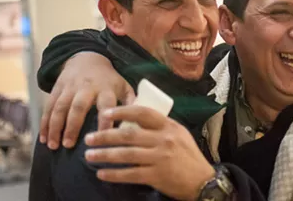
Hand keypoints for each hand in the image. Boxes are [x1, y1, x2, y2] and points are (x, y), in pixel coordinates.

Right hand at [39, 52, 134, 148]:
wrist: (88, 57)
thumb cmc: (109, 78)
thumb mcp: (123, 85)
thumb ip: (130, 102)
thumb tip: (139, 121)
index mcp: (105, 88)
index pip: (106, 105)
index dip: (105, 121)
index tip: (104, 137)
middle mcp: (87, 87)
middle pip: (78, 106)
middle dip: (72, 126)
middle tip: (68, 145)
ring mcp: (70, 87)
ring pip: (60, 107)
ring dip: (55, 126)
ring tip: (53, 145)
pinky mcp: (57, 88)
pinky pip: (49, 105)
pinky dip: (45, 122)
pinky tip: (43, 138)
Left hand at [84, 105, 214, 200]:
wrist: (202, 180)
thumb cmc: (188, 154)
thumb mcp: (178, 133)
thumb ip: (159, 127)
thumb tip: (134, 122)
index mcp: (168, 125)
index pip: (142, 113)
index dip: (122, 112)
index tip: (106, 113)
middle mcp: (163, 139)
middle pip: (129, 135)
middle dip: (105, 136)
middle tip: (89, 137)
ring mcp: (160, 158)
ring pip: (126, 155)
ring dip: (105, 155)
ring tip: (89, 155)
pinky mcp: (157, 176)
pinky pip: (131, 174)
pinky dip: (114, 174)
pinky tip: (102, 173)